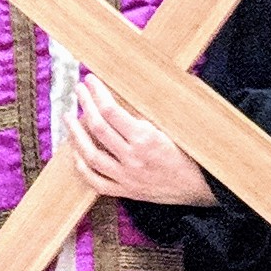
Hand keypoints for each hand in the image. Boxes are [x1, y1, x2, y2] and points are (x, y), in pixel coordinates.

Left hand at [64, 77, 218, 206]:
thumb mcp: (175, 127)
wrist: (201, 188)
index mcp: (146, 139)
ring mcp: (126, 176)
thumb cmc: (192, 154)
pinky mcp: (125, 190)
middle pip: (98, 128)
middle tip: (79, 91)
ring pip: (90, 154)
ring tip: (69, 117)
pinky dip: (82, 167)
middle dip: (85, 105)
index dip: (97, 93)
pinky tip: (76, 153)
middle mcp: (132, 158)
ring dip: (76, 134)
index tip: (90, 80)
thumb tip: (139, 83)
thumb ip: (152, 110)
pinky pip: (96, 181)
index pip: (111, 111)